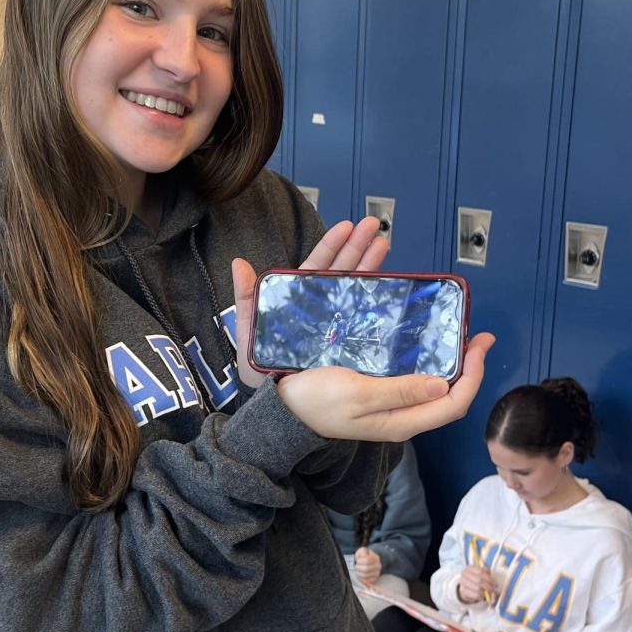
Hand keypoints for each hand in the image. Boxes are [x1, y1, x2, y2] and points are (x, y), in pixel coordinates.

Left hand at [232, 217, 387, 390]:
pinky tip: (392, 282)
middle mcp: (321, 308)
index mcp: (298, 300)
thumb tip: (239, 263)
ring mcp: (337, 323)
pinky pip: (365, 316)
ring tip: (385, 243)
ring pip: (357, 287)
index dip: (332, 244)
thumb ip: (245, 297)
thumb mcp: (247, 331)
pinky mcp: (349, 342)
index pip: (317, 265)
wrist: (278, 405)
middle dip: (359, 246)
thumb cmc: (260, 369)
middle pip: (343, 270)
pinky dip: (378, 298)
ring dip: (372, 264)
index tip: (347, 226)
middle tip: (375, 226)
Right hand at [274, 331, 493, 441]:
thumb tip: (442, 385)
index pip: (454, 404)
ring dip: (448, 361)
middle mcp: (401, 415)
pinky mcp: (377, 392)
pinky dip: (425, 360)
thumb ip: (399, 391)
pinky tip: (423, 343)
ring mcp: (390, 405)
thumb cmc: (314, 402)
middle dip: (467, 366)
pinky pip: (412, 377)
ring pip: (432, 385)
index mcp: (401, 421)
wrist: (281, 410)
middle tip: (474, 334)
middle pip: (449, 395)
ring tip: (455, 335)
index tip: (477, 344)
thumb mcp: (357, 395)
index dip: (472, 376)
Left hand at [354, 547, 381, 583]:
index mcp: (375, 558)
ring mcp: (377, 573)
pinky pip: (366, 581)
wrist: (369, 562)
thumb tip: (363, 556)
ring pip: (365, 575)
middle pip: (366, 569)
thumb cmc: (364, 556)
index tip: (357, 560)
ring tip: (357, 571)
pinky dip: (360, 578)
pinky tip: (359, 574)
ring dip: (358, 573)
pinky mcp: (374, 579)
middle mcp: (378, 566)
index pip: (367, 560)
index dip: (360, 561)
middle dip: (358, 568)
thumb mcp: (363, 551)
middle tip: (356, 566)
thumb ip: (362, 552)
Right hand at [458, 566, 497, 604]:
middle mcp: (465, 574)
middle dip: (488, 585)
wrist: (466, 585)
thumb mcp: (482, 573)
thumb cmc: (476, 578)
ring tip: (488, 592)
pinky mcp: (463, 590)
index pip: (480, 571)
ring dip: (485, 591)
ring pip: (477, 588)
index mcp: (470, 567)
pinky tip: (482, 594)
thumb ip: (487, 572)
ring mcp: (463, 582)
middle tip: (493, 589)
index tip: (494, 583)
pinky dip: (481, 595)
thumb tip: (490, 572)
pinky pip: (475, 594)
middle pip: (479, 580)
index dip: (489, 578)